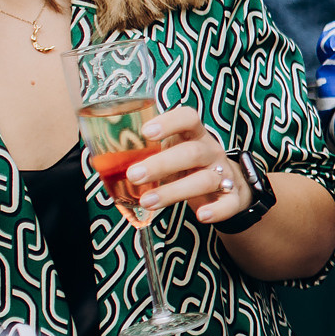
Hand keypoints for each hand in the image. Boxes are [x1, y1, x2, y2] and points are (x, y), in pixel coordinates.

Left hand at [131, 106, 252, 225]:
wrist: (229, 186)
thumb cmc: (189, 166)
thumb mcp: (173, 152)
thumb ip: (147, 154)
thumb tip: (101, 160)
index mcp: (195, 135)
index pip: (188, 118)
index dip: (169, 122)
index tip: (146, 132)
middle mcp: (211, 151)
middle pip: (192, 152)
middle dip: (162, 164)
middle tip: (134, 175)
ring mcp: (224, 174)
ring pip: (205, 180)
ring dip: (175, 191)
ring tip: (148, 201)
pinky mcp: (233, 197)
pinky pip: (228, 203)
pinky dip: (217, 210)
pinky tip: (202, 216)